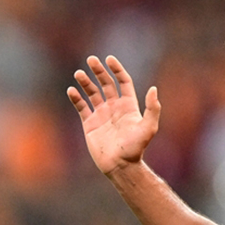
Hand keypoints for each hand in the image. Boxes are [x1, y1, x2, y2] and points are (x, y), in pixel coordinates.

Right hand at [67, 55, 160, 175]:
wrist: (119, 165)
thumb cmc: (135, 148)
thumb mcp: (148, 128)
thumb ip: (152, 109)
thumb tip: (154, 89)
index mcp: (128, 106)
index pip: (122, 82)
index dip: (117, 69)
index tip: (109, 59)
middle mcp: (114, 107)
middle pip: (106, 83)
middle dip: (98, 71)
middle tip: (91, 59)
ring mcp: (101, 115)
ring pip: (92, 93)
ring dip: (85, 82)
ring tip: (78, 73)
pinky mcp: (89, 124)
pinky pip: (81, 107)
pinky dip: (76, 98)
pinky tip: (71, 90)